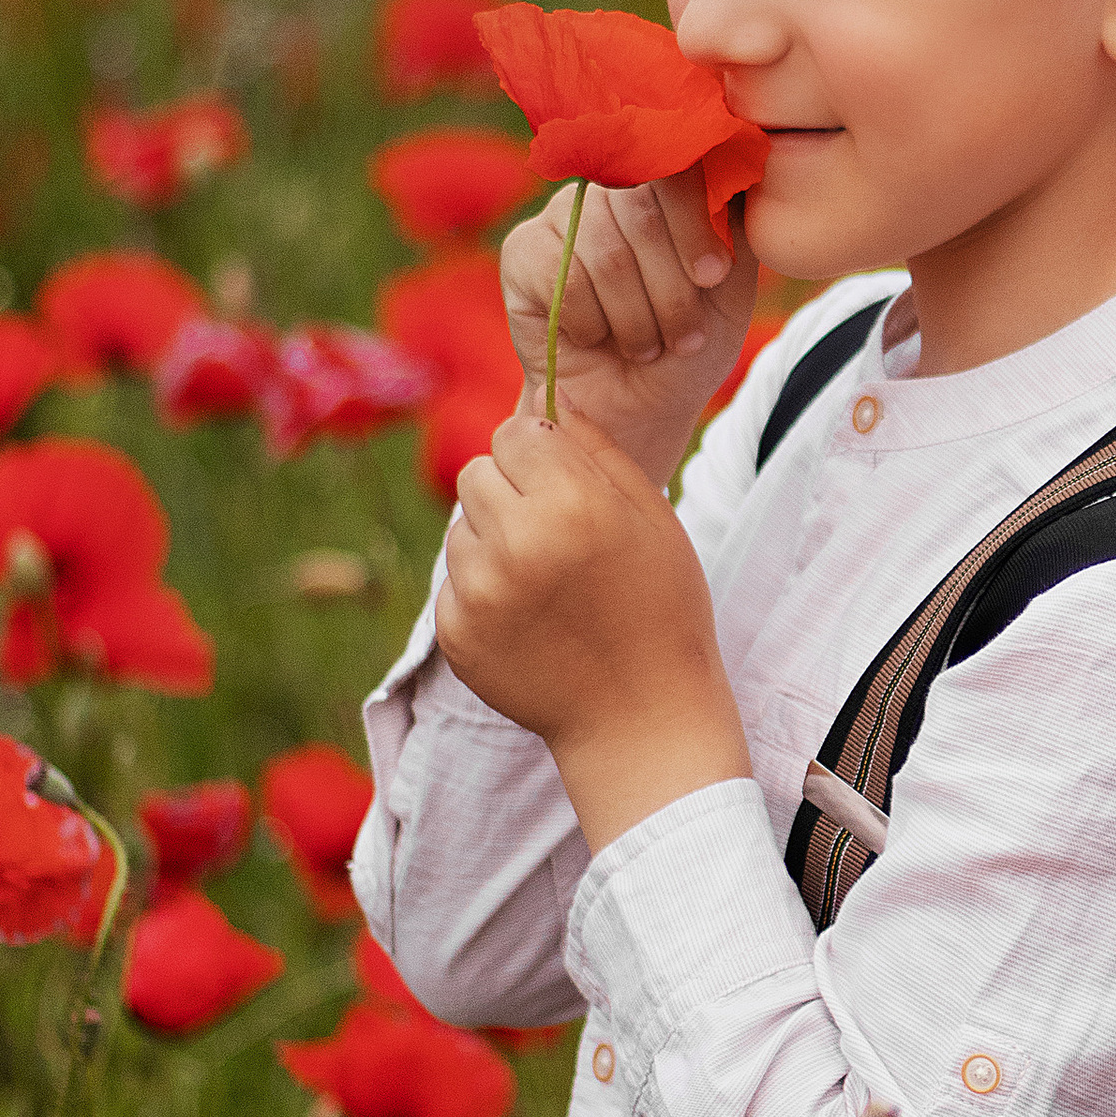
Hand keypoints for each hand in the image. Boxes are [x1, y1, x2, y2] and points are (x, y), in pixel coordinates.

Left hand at [437, 402, 750, 852]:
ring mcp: (479, 592)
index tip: (564, 484)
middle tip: (554, 532)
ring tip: (544, 580)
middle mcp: (517, 543)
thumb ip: (597, 450)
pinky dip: (482, 590)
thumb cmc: (662, 607)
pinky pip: (453, 579)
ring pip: (461, 524)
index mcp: (572, 504)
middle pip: (478, 471)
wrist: (641, 716)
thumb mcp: (652, 517)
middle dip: (511, 490)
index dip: (541, 454)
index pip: (516, 432)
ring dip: (493, 539)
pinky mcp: (456, 633)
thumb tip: (552, 400)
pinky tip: (528, 617)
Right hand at [501, 169, 758, 479]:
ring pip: (607, 254)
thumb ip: (732, 227)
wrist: (637, 408)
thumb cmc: (688, 342)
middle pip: (641, 212)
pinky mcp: (521, 250)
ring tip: (646, 346)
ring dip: (637, 318)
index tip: (714, 277)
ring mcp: (561, 215)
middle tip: (685, 338)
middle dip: (671, 288)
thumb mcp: (730, 289)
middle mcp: (608, 187)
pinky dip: (592, 323)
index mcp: (662, 184)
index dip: (695, 225)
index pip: (676, 170)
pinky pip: (564, 278)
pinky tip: (596, 338)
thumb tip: (733, 172)